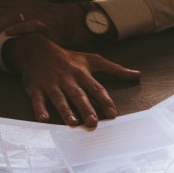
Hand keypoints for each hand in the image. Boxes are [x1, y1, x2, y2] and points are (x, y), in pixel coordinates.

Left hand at [0, 0, 91, 46]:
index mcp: (21, 4)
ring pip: (9, 18)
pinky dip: (18, 28)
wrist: (79, 22)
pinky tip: (7, 33)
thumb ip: (17, 20)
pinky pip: (31, 25)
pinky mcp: (47, 24)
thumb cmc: (55, 23)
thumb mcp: (33, 17)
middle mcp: (26, 6)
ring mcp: (36, 15)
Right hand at [3, 34, 140, 126]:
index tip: (112, 114)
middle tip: (93, 122)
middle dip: (86, 108)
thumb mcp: (93, 60)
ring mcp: (51, 84)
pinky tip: (44, 119)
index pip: (96, 88)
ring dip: (65, 111)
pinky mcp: (35, 88)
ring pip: (59, 98)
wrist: (37, 49)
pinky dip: (39, 109)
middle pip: (78, 95)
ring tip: (73, 123)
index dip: (104, 101)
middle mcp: (67, 79)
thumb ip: (115, 70)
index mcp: (82, 73)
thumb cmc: (69, 58)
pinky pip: (37, 100)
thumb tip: (138, 75)